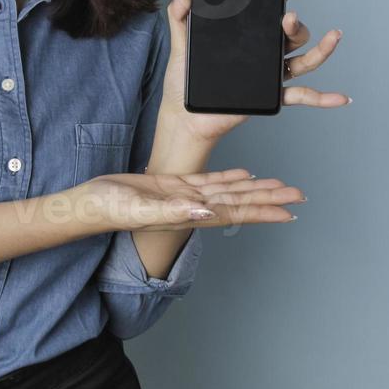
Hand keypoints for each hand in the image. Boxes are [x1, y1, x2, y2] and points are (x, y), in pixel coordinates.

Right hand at [73, 169, 304, 231]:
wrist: (90, 202)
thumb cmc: (110, 208)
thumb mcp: (140, 207)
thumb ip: (173, 210)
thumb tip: (205, 211)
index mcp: (189, 214)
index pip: (235, 212)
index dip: (263, 211)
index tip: (289, 212)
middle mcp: (193, 207)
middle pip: (240, 201)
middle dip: (269, 198)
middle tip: (298, 195)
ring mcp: (185, 196)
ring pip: (229, 190)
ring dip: (255, 188)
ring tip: (280, 185)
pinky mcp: (174, 185)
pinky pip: (210, 180)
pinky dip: (230, 176)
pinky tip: (245, 173)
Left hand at [158, 0, 349, 143]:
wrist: (184, 114)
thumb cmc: (184, 78)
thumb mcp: (181, 41)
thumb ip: (180, 12)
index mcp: (247, 35)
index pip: (270, 9)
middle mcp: (264, 52)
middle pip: (292, 33)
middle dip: (295, 23)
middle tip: (287, 16)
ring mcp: (270, 74)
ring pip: (304, 59)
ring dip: (322, 49)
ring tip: (332, 36)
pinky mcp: (270, 96)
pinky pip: (302, 96)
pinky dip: (324, 98)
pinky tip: (341, 97)